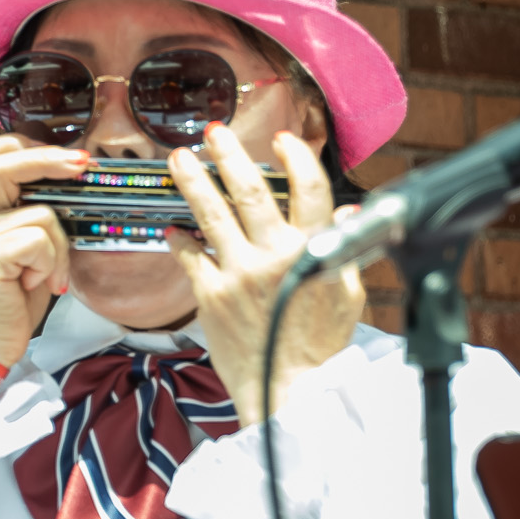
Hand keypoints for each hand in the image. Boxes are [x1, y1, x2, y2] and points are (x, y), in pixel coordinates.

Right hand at [0, 134, 84, 369]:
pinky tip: (41, 283)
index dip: (28, 145)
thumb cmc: (12, 298)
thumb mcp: (28, 250)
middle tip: (83, 164)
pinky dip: (51, 263)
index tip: (68, 154)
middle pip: (4, 162)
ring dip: (59, 246)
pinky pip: (38, 241)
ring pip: (41, 213)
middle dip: (49, 157)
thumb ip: (40, 217)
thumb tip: (80, 187)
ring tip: (49, 273)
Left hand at [167, 126, 362, 425]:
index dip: (295, 158)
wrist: (288, 386)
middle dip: (230, 155)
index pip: (309, 189)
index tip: (281, 139)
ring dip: (193, 181)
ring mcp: (239, 273)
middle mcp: (275, 255)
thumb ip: (343, 247)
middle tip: (214, 132)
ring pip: (211, 214)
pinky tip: (172, 227)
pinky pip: (190, 257)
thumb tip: (346, 210)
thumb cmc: (320, 342)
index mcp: (314, 250)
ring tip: (179, 158)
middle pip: (249, 191)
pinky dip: (180, 239)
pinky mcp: (211, 295)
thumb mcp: (347, 291)